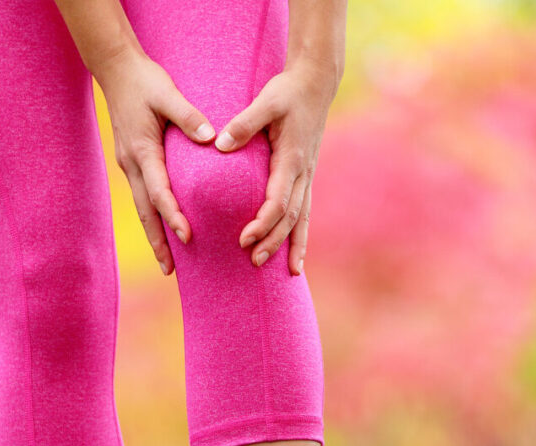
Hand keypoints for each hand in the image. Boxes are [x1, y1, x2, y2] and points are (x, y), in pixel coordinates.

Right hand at [95, 46, 215, 275]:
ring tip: (167, 264)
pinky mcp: (132, 162)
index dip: (173, 215)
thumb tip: (212, 138)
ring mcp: (129, 165)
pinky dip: (153, 218)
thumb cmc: (144, 80)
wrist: (115, 69)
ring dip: (153, 236)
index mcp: (142, 150)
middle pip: (145, 212)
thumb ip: (189, 116)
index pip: (159, 191)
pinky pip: (143, 197)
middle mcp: (131, 163)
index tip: (188, 236)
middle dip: (158, 242)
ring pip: (142, 209)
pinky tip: (164, 231)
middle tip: (170, 271)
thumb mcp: (167, 93)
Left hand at [215, 58, 338, 274]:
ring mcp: (308, 176)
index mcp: (291, 159)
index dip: (262, 223)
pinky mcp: (306, 176)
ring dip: (294, 245)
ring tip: (290, 273)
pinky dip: (302, 233)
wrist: (316, 83)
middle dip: (273, 241)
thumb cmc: (287, 91)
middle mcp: (303, 173)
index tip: (243, 238)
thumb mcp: (265, 102)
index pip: (277, 202)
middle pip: (290, 218)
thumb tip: (219, 143)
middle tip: (253, 261)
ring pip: (303, 219)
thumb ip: (243, 124)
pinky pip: (305, 210)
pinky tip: (298, 253)